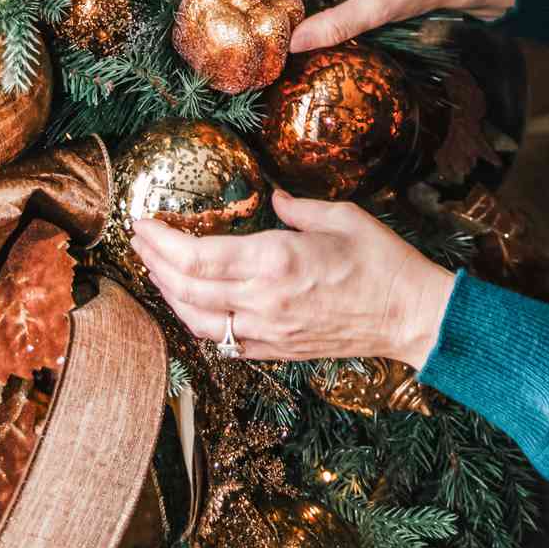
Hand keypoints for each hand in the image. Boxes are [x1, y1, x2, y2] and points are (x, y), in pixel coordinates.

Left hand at [129, 188, 455, 370]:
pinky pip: (222, 342)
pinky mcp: (276, 350)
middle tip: (139, 241)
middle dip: (154, 263)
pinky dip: (196, 322)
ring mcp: (267, 331)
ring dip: (168, 294)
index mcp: (276, 261)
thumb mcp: (342, 217)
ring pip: (196, 321)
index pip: (198, 256)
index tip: (144, 223)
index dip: (161, 242)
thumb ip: (298, 208)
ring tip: (156, 269)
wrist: (408, 316)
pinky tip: (190, 304)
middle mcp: (263, 301)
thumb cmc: (382, 262)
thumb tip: (273, 197)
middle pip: (187, 288)